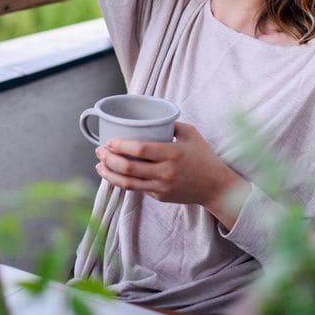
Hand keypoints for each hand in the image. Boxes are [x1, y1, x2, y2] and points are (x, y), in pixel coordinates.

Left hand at [94, 122, 250, 227]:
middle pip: (129, 168)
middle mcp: (165, 172)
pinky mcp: (160, 196)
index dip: (121, 146)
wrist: (216, 187)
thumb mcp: (191, 134)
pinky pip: (137, 189)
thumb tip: (150, 117)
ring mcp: (161, 187)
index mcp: (172, 154)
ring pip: (128, 183)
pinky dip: (122, 182)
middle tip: (99, 151)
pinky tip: (114, 174)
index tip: (109, 141)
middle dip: (109, 159)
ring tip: (99, 166)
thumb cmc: (204, 157)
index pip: (140, 150)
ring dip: (110, 174)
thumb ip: (171, 124)